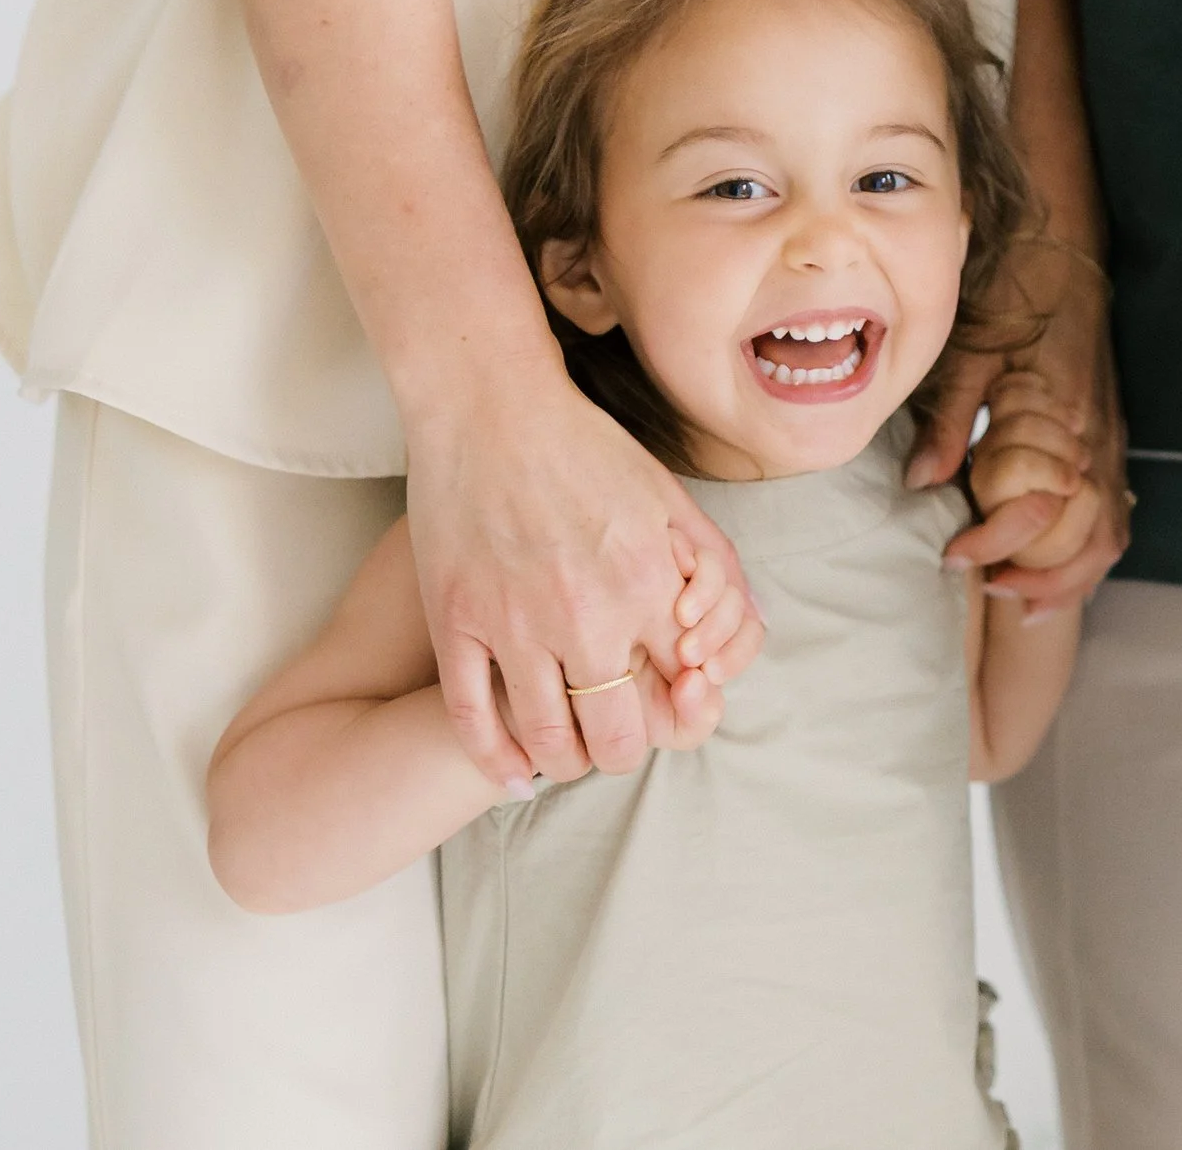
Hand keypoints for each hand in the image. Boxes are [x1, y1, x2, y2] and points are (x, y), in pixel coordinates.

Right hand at [406, 366, 748, 787]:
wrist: (490, 406)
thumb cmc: (589, 449)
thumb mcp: (674, 503)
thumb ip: (714, 574)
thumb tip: (725, 647)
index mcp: (650, 585)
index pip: (684, 694)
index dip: (684, 709)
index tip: (671, 700)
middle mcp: (588, 615)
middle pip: (619, 739)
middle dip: (625, 747)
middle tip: (617, 731)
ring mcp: (515, 624)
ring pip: (549, 743)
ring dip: (567, 760)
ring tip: (570, 751)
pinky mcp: (456, 624)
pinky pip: (473, 722)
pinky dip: (497, 761)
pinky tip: (514, 775)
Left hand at [913, 237, 1128, 612]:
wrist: (1067, 261)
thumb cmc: (1015, 300)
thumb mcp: (968, 353)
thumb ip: (948, 422)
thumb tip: (920, 485)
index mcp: (1060, 422)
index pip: (1036, 512)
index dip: (992, 544)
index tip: (952, 556)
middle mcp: (1094, 443)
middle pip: (1082, 539)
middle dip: (1035, 576)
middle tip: (985, 590)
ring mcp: (1109, 447)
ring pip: (1107, 537)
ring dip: (1069, 578)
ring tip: (1023, 605)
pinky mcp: (1111, 446)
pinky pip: (1113, 518)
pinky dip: (1090, 557)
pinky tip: (1056, 574)